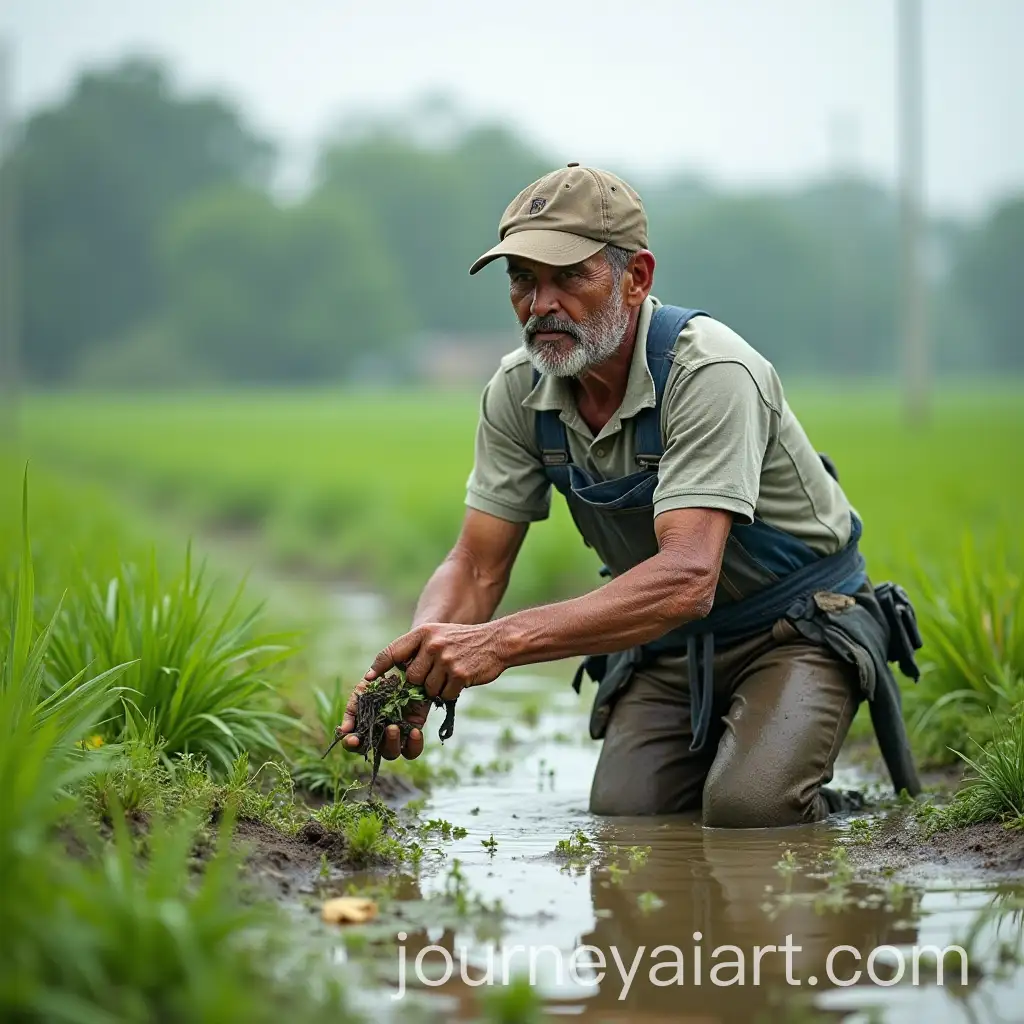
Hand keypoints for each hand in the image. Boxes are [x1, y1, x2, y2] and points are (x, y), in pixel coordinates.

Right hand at [337, 678, 429, 761]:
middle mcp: (379, 728)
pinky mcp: (413, 729)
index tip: (352, 739)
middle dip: (371, 745)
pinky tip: (414, 731)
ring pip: (392, 752)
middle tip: (381, 730)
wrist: (412, 665)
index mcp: (364, 719)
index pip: (353, 740)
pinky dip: (414, 745)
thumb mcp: (369, 681)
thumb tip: (346, 726)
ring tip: (394, 727)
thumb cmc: (387, 671)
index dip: (350, 743)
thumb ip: (357, 698)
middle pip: (371, 750)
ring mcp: (396, 730)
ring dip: (391, 744)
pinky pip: (413, 747)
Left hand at [364, 621, 507, 700]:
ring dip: (439, 688)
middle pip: (411, 678)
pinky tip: (462, 679)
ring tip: (452, 674)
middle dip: (421, 683)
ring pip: (428, 689)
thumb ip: (419, 649)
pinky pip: (446, 694)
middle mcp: (432, 645)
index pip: (392, 651)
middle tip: (436, 676)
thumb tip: (400, 673)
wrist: (497, 641)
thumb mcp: (439, 634)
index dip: (379, 667)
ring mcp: (446, 660)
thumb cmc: (465, 641)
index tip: (368, 679)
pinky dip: (452, 692)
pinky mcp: (459, 675)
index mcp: (424, 633)